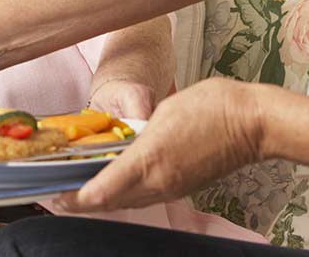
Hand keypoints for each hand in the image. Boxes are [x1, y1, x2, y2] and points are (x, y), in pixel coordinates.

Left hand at [54, 77, 263, 211]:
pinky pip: (147, 197)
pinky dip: (125, 194)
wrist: (254, 123)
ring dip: (103, 199)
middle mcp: (159, 182)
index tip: (55, 195)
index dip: (73, 199)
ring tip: (81, 189)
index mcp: (150, 161)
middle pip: (110, 204)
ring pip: (129, 202)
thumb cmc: (213, 106)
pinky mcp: (184, 187)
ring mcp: (173, 188)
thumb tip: (125, 147)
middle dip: (82, 202)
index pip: (100, 193)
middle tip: (59, 194)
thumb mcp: (164, 111)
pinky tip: (116, 182)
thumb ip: (138, 133)